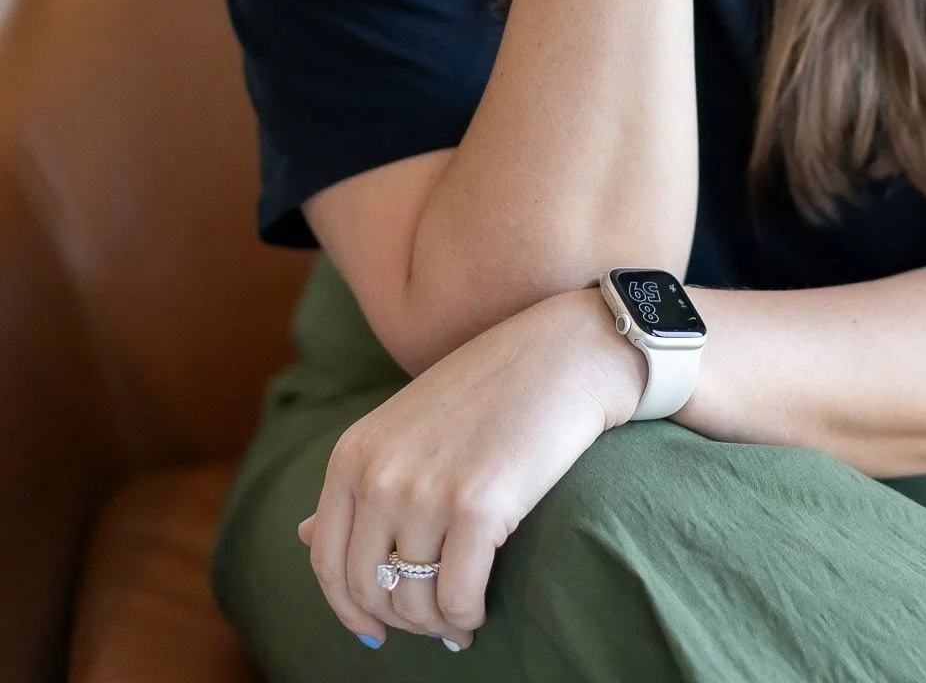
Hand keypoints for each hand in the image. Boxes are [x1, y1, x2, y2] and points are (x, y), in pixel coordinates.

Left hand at [297, 288, 644, 650]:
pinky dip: (467, 617)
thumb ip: (356, 482)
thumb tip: (304, 538)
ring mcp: (424, 491)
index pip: (327, 561)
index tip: (375, 629)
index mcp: (352, 453)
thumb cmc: (488, 388)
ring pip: (415, 602)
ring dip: (438, 623)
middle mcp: (378, 475)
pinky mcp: (477, 508)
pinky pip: (458, 598)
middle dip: (400, 621)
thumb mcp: (403, 426)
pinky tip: (479, 608)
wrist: (563, 354)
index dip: (349, 608)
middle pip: (368, 589)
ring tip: (460, 618)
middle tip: (432, 623)